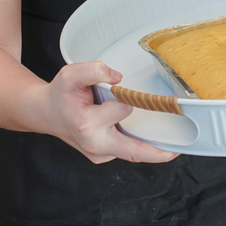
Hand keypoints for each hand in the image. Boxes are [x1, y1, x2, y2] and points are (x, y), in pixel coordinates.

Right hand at [42, 61, 179, 164]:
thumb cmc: (60, 94)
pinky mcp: (103, 156)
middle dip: (157, 153)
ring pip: (131, 150)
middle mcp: (94, 144)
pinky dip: (136, 142)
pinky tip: (144, 133)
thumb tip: (117, 77)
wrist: (47, 113)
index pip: (121, 111)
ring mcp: (99, 154)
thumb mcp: (70, 74)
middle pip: (133, 152)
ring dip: (148, 144)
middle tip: (179, 149)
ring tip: (169, 139)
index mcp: (86, 124)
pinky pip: (125, 150)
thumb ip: (93, 69)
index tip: (142, 94)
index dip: (130, 98)